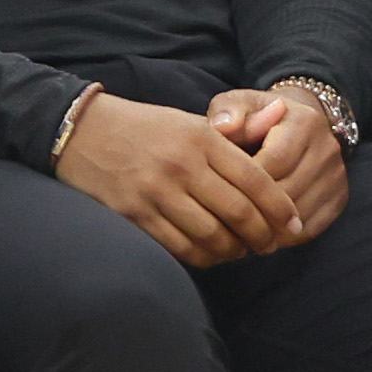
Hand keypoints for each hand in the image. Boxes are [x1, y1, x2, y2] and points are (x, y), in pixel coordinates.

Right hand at [55, 93, 302, 266]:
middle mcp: (181, 165)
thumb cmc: (142, 128)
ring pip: (212, 236)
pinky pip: (179, 247)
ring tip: (238, 251)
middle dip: (262, 236)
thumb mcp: (189, 120)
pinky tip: (208, 254)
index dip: (281, 210)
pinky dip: (201, 257)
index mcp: (201, 139)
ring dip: (232, 251)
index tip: (292, 226)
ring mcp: (155, 191)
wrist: (79, 130)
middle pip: (239, 213)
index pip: (257, 181)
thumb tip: (284, 113)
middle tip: (268, 245)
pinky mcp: (132, 213)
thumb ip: (236, 130)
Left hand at [209, 86, 348, 243]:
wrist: (296, 124)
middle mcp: (327, 150)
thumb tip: (222, 127)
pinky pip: (310, 228)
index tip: (215, 189)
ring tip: (231, 231)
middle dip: (251, 207)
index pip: (275, 160)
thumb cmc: (255, 116)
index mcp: (304, 123)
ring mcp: (337, 177)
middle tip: (218, 218)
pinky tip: (254, 237)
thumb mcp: (238, 103)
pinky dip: (282, 237)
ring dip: (265, 228)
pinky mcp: (338, 199)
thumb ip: (228, 111)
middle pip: (288, 191)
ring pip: (299, 215)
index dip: (243, 179)